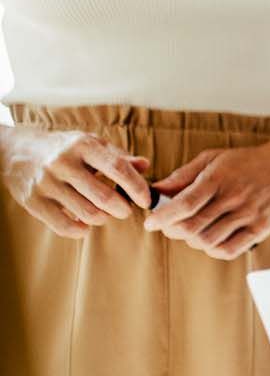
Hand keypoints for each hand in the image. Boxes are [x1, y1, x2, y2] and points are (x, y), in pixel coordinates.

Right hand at [0, 125, 150, 237]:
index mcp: (83, 145)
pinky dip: (81, 231)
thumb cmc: (64, 149)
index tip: (146, 201)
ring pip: (88, 213)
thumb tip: (146, 166)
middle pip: (104, 197)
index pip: (118, 169)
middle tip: (124, 210)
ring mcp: (46, 182)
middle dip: (122, 209)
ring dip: (103, 219)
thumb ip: (120, 157)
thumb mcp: (91, 145)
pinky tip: (85, 225)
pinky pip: (64, 226)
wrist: (17, 150)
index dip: (137, 188)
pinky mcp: (32, 201)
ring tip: (103, 214)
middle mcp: (63, 162)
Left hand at [144, 139, 269, 259]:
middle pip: (193, 227)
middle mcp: (235, 198)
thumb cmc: (247, 162)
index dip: (163, 217)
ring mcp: (249, 215)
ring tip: (190, 231)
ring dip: (191, 240)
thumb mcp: (213, 159)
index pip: (185, 204)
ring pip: (208, 241)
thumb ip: (183, 175)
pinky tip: (210, 239)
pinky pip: (229, 250)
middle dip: (172, 231)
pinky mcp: (261, 229)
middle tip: (168, 226)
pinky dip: (212, 249)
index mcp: (219, 178)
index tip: (150, 223)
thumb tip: (156, 191)